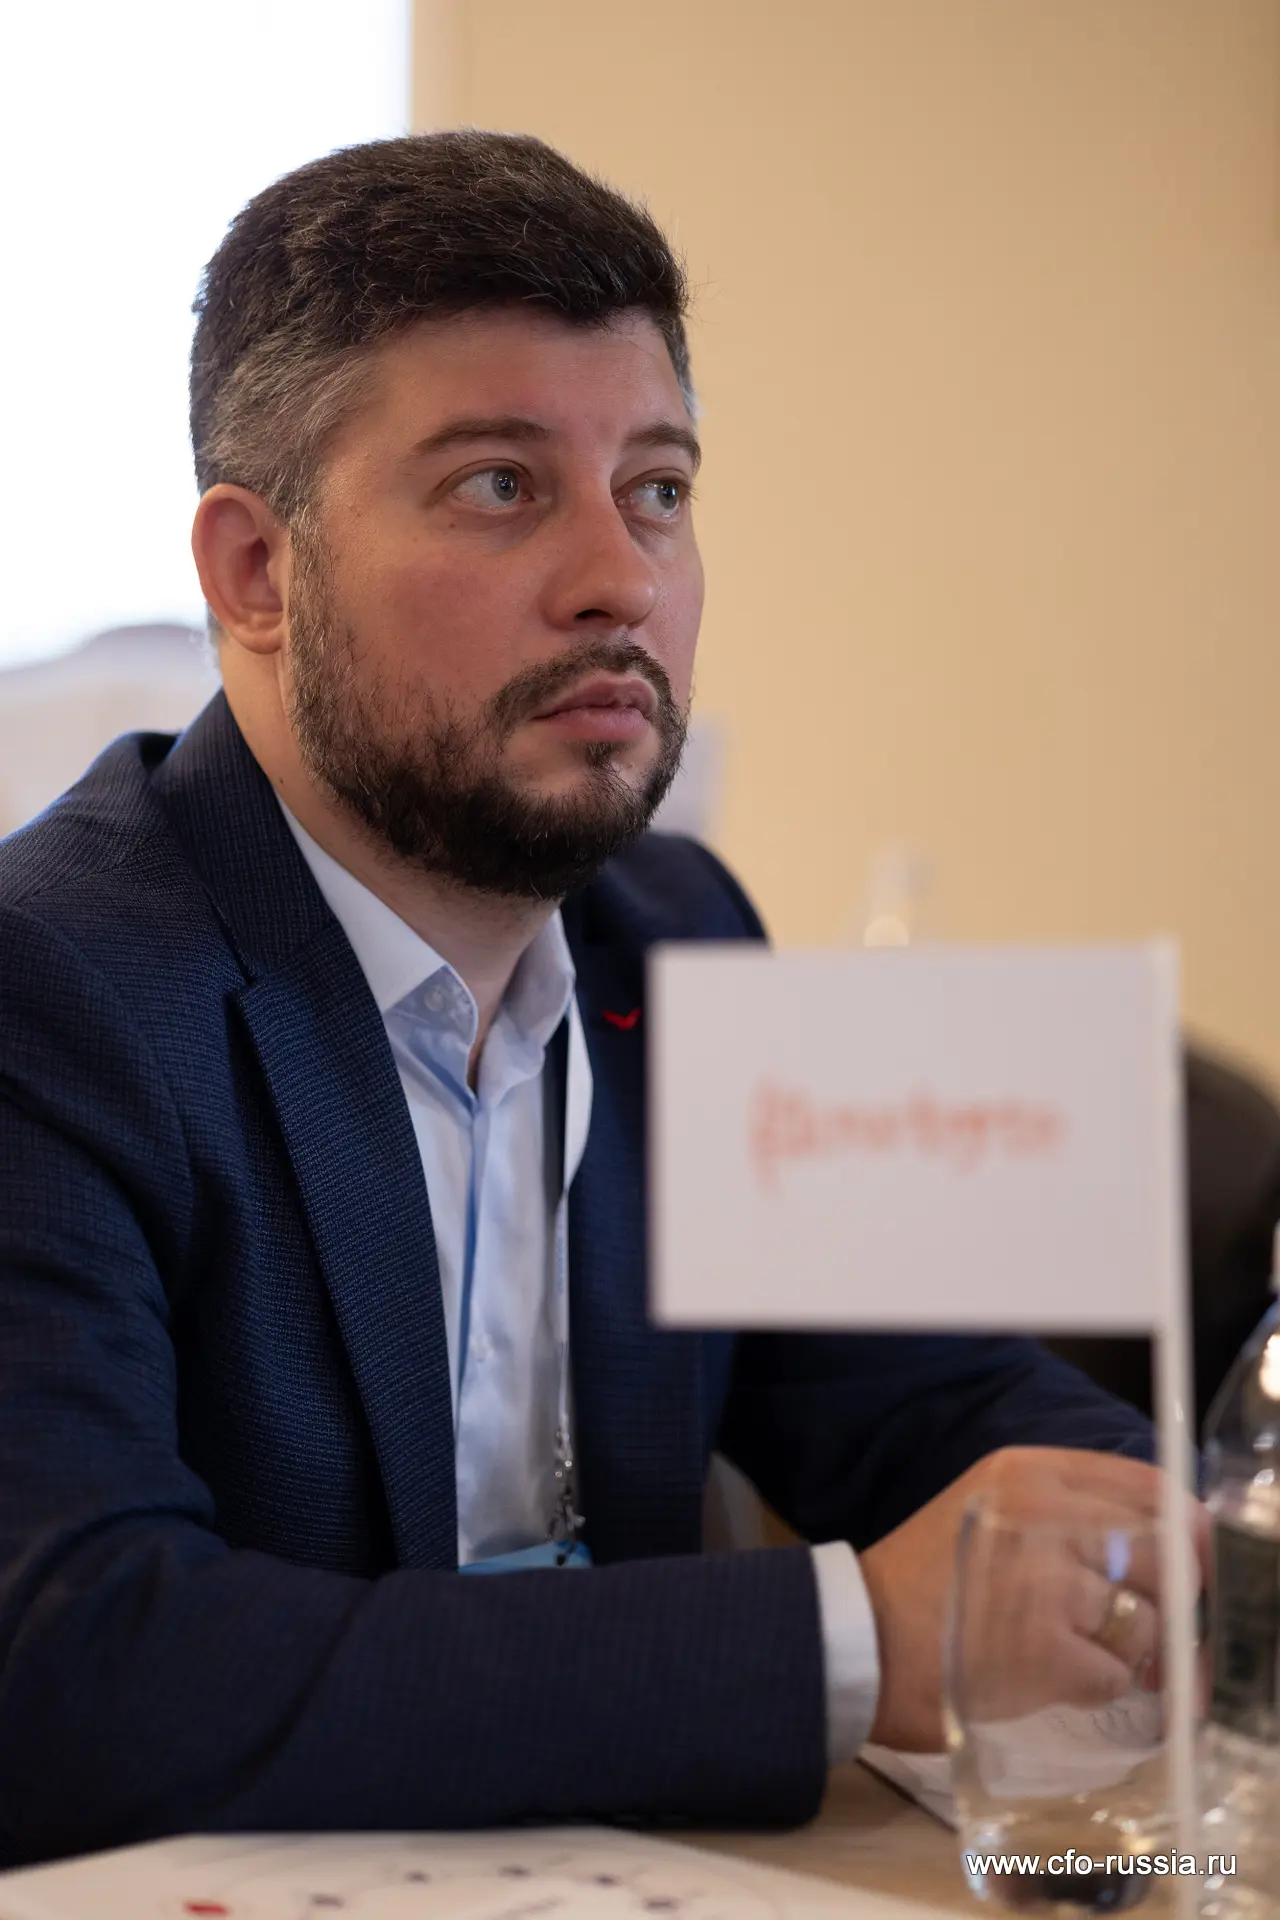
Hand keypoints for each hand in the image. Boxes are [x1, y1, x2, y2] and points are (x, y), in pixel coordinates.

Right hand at [858, 1446, 1206, 1751]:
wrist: (855, 1638)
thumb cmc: (923, 1582)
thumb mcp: (990, 1512)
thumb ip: (1065, 1512)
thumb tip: (1164, 1547)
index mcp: (1028, 1471)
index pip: (1149, 1486)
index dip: (1184, 1532)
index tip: (1191, 1568)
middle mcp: (1041, 1513)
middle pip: (1159, 1554)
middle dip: (1165, 1602)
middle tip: (1146, 1635)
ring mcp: (1044, 1580)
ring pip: (1142, 1622)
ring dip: (1121, 1652)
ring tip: (1070, 1656)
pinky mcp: (1044, 1648)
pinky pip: (1114, 1675)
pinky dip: (1093, 1688)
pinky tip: (1047, 1680)